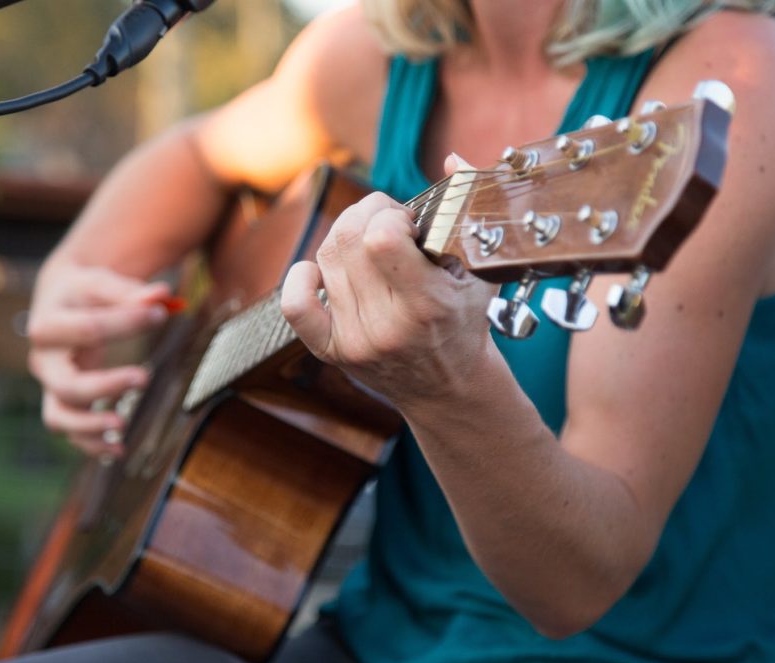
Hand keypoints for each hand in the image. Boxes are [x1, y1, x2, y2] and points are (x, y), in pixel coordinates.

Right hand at [26, 262, 169, 455]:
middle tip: (143, 379)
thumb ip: (130, 292)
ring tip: (122, 427)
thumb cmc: (84, 291)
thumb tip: (162, 295)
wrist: (58, 301)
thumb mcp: (102, 283)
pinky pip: (70, 431)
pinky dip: (91, 444)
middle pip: (66, 383)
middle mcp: (43, 359)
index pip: (88, 328)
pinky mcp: (62, 401)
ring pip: (60, 416)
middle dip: (103, 386)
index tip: (160, 314)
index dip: (126, 322)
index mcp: (49, 324)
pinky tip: (119, 450)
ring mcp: (51, 384)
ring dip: (89, 427)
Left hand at [280, 189, 495, 409]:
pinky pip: (294, 303)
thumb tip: (452, 161)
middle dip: (367, 214)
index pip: (381, 239)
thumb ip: (467, 213)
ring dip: (345, 238)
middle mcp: (386, 327)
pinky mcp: (330, 350)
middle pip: (347, 238)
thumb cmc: (465, 321)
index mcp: (427, 305)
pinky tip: (322, 271)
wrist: (447, 389)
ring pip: (324, 258)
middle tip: (389, 225)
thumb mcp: (480, 271)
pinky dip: (301, 275)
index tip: (409, 223)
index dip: (390, 215)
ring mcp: (354, 341)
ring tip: (372, 248)